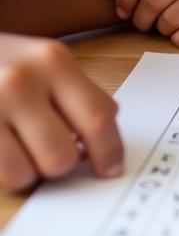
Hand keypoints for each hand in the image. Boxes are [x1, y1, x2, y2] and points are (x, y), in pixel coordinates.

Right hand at [0, 32, 121, 189]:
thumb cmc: (1, 62)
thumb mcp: (44, 61)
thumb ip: (77, 95)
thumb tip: (104, 143)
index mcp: (54, 61)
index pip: (99, 118)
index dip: (110, 152)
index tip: (110, 169)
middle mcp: (22, 82)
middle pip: (64, 156)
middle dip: (64, 164)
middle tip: (53, 153)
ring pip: (29, 173)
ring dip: (31, 171)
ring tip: (22, 149)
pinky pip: (1, 174)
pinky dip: (6, 172)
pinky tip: (3, 151)